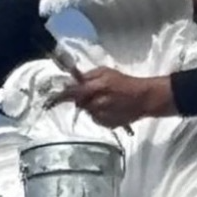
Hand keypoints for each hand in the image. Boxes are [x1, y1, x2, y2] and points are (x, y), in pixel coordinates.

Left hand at [58, 68, 174, 128]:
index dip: (61, 96)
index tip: (51, 99)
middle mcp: (98, 102)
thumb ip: (88, 76)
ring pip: (88, 112)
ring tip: (106, 101)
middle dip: (81, 99)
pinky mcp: (108, 124)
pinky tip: (111, 109)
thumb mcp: (106, 71)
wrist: (145, 98)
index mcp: (98, 87)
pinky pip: (96, 119)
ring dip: (91, 106)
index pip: (73, 93)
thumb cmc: (125, 82)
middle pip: (80, 104)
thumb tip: (71, 81)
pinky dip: (99, 114)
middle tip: (93, 93)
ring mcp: (103, 115)